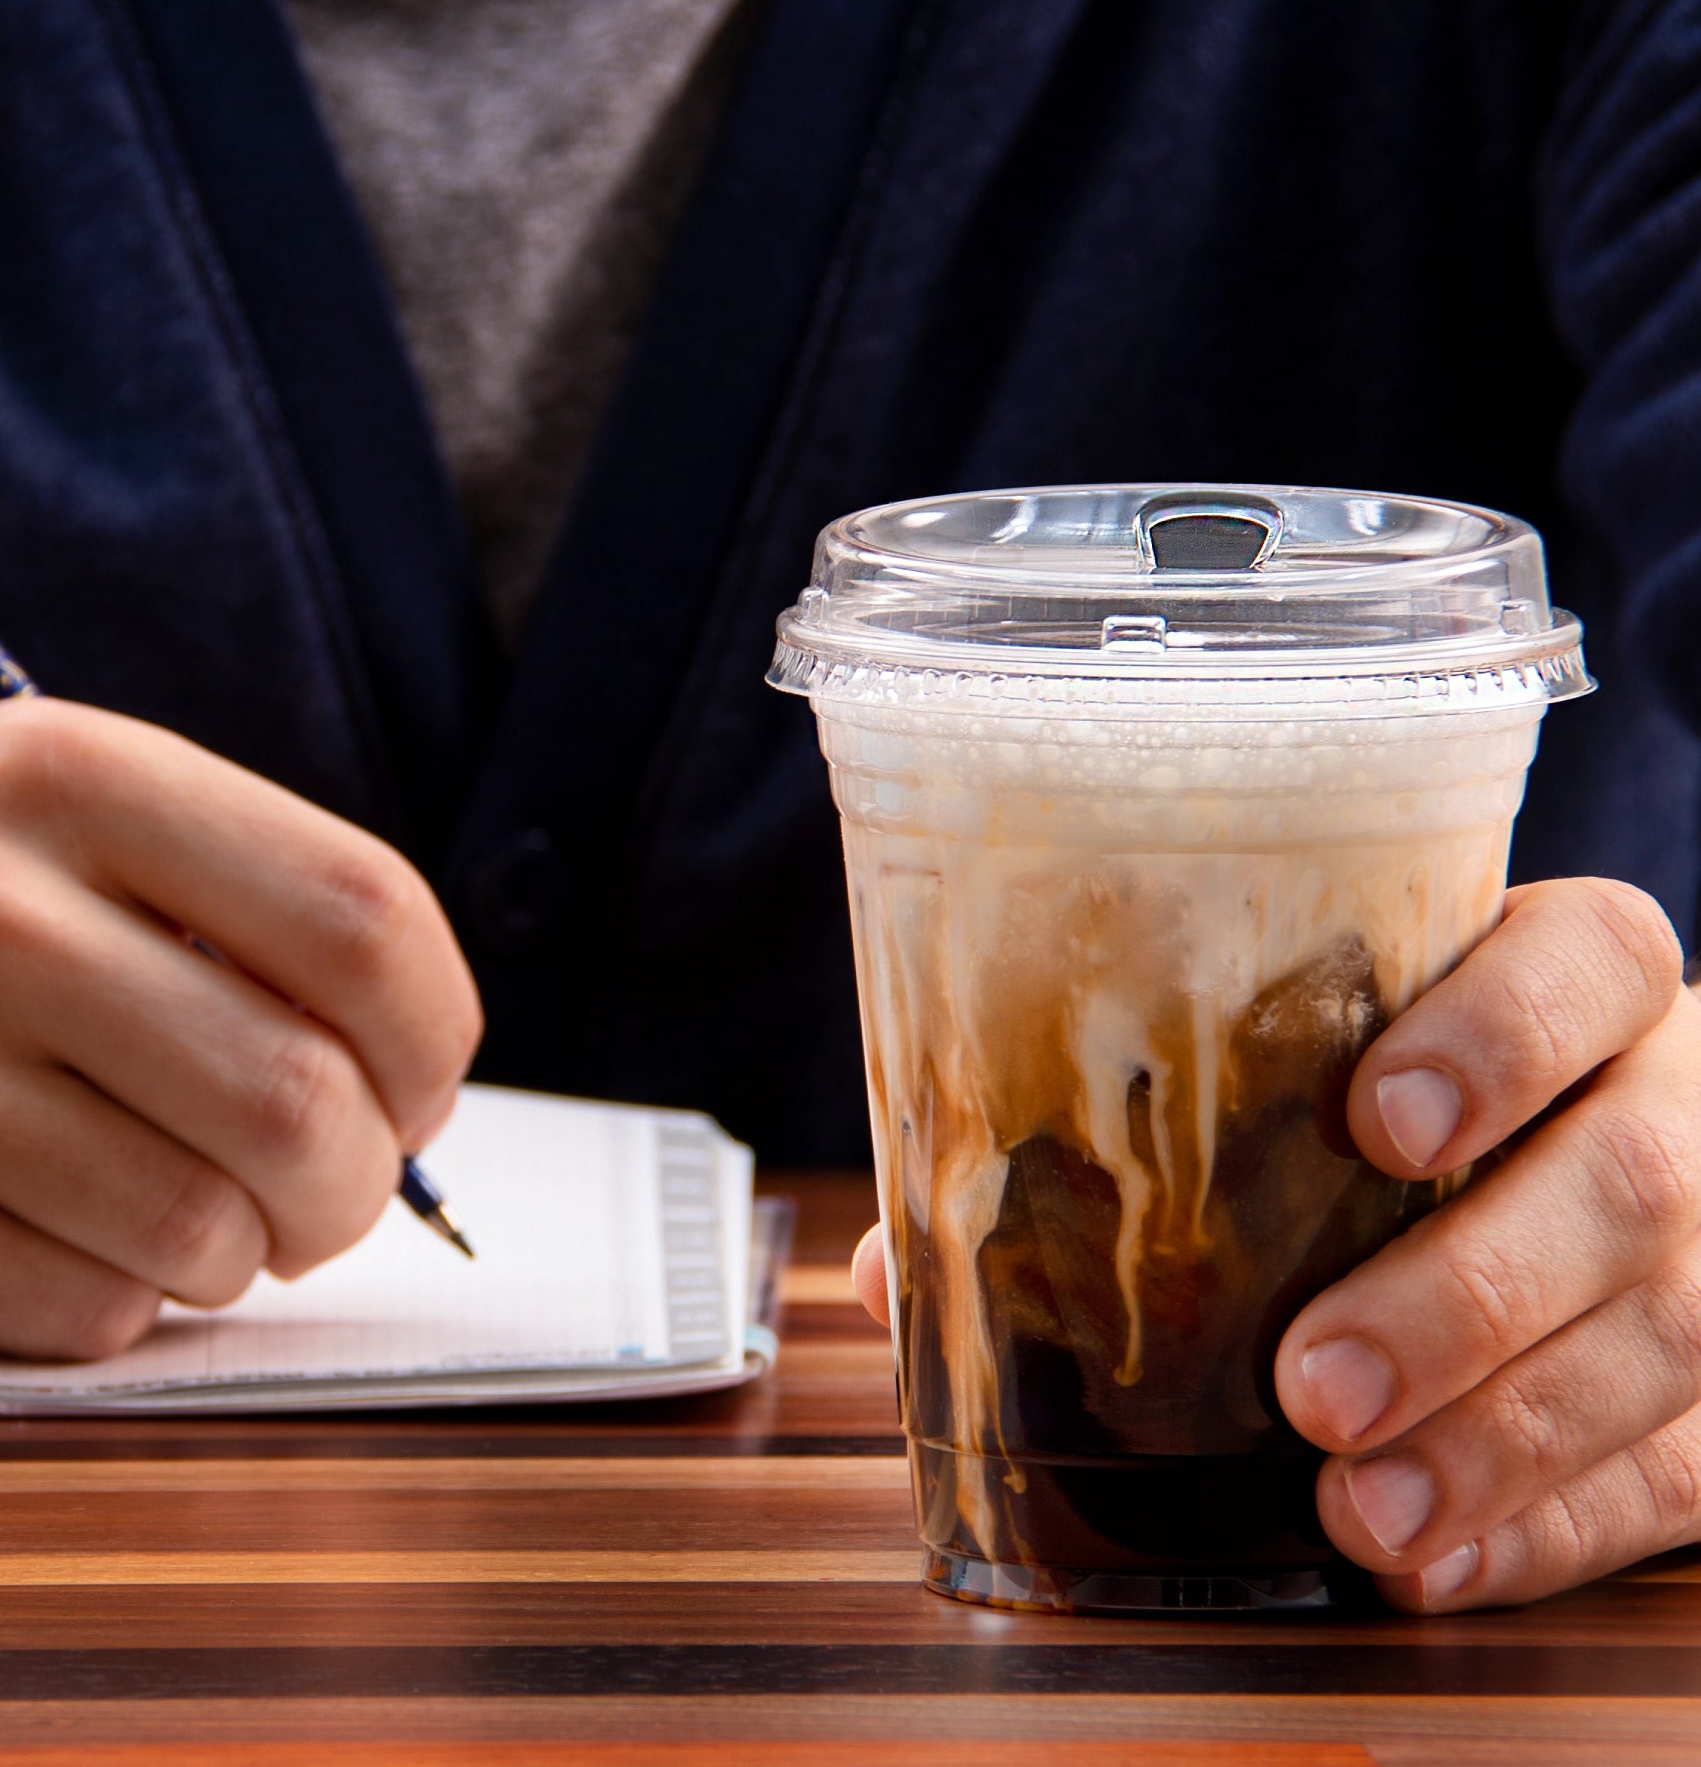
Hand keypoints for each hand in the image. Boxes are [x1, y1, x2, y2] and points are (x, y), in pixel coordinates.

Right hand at [0, 698, 480, 1358]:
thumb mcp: (30, 808)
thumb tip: (413, 1059)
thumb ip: (224, 892)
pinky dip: (116, 1302)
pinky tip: (57, 1239)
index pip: (363, 913)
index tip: (420, 1082)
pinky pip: (89, 1313)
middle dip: (360, 1180)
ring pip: (207, 1230)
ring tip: (191, 1214)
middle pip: (307, 1095)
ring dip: (241, 1253)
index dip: (435, 1029)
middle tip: (328, 1188)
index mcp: (69, 772)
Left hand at [850, 878, 1700, 1609]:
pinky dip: (1556, 1527)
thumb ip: (1122, 1138)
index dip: (1500, 1032)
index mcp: (1570, 981)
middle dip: (1467, 1293)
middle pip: (1625, 1176)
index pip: (1587, 958)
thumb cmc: (1393, 1099)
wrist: (1621, 1153)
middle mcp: (1672, 1097)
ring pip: (1664, 1335)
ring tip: (1360, 1512)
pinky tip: (1436, 1561)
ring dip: (1502, 1442)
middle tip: (1314, 1382)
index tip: (1377, 1120)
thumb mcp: (1304, 1069)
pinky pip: (1683, 1467)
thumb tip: (897, 1269)